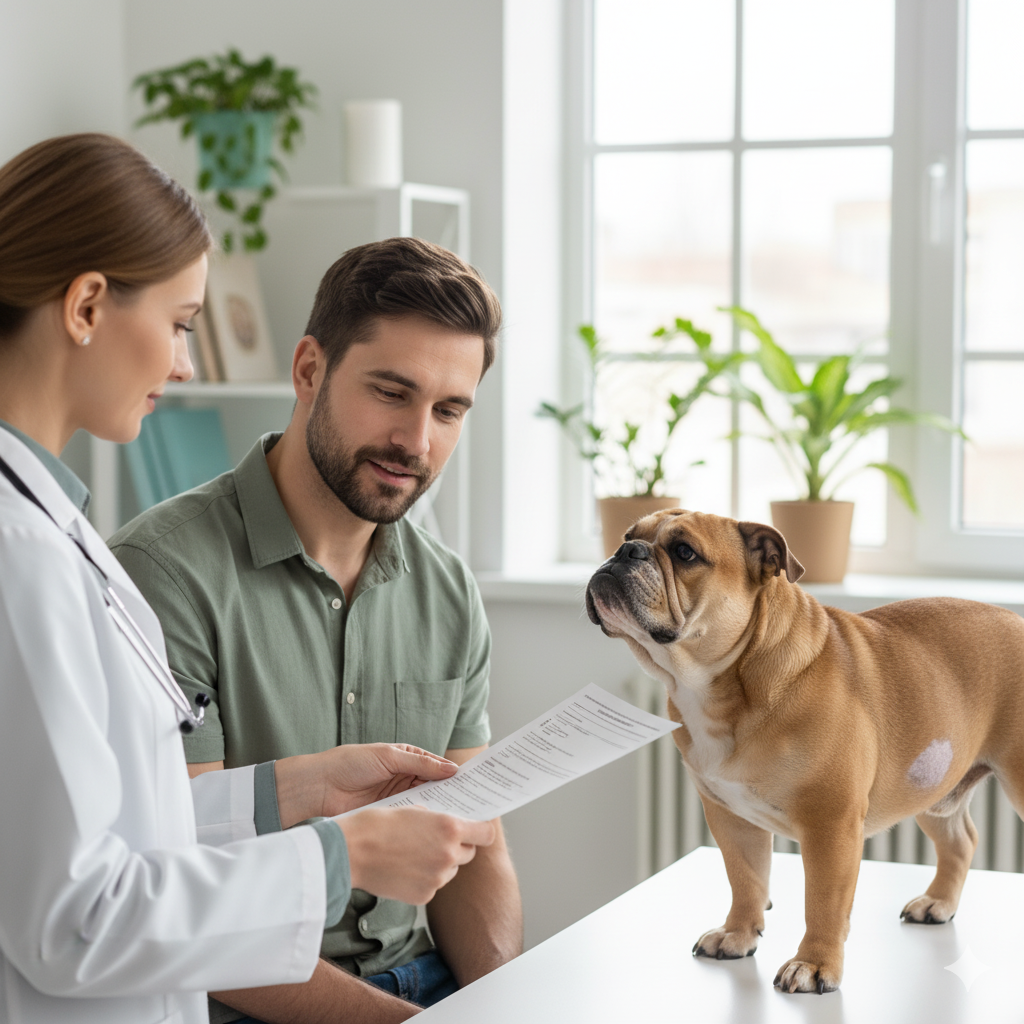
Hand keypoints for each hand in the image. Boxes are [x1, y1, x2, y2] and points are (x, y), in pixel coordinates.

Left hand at [276, 743, 458, 826]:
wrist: (320, 785)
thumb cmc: (351, 762)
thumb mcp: (388, 757)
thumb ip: (420, 763)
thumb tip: (452, 769)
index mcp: (408, 758)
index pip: (438, 767)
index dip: (456, 775)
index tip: (476, 784)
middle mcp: (406, 777)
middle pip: (436, 787)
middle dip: (451, 795)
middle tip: (474, 805)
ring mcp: (398, 797)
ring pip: (425, 804)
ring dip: (439, 810)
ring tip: (459, 819)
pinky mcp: (389, 815)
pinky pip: (411, 818)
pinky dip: (422, 822)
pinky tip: (435, 829)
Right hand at [339, 806, 495, 904]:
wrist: (351, 851)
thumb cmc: (378, 824)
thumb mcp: (414, 809)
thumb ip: (437, 819)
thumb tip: (448, 824)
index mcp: (449, 828)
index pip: (486, 834)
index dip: (482, 831)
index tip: (476, 829)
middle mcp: (448, 854)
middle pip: (469, 853)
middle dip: (458, 846)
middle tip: (437, 840)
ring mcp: (437, 878)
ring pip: (451, 870)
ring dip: (441, 862)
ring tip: (415, 853)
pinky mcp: (424, 896)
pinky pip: (433, 885)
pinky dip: (425, 878)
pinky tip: (405, 868)